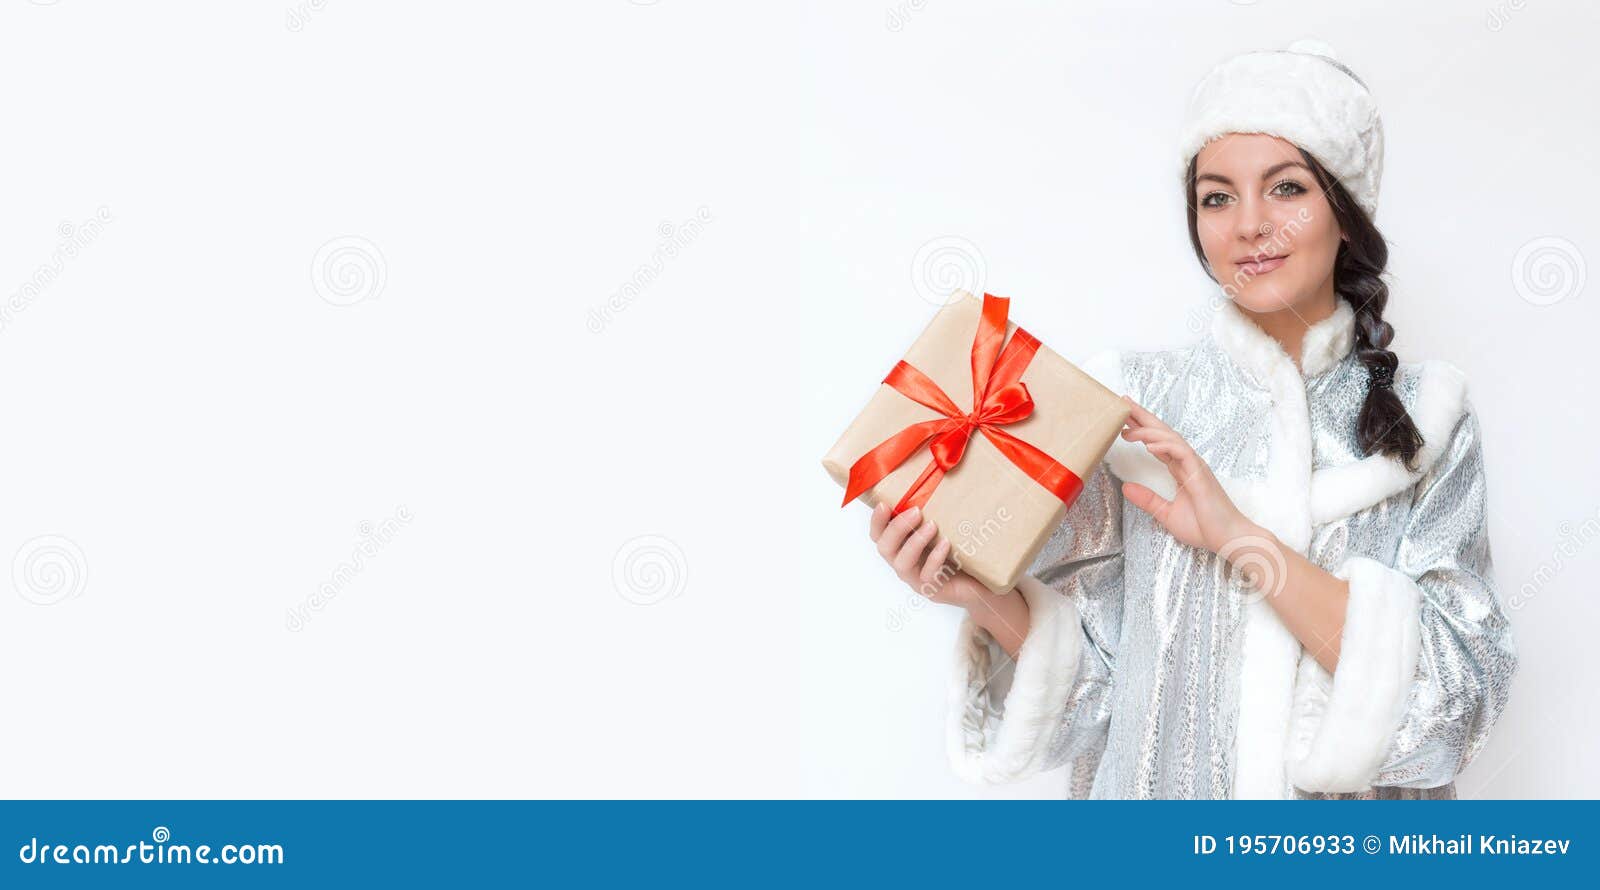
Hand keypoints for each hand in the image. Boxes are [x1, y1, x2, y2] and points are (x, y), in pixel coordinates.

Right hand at [867, 502, 986, 607]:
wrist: (984, 582)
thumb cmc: (963, 550)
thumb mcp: (947, 527)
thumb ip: (937, 508)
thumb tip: (941, 469)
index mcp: (902, 546)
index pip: (878, 535)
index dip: (876, 521)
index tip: (884, 503)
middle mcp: (904, 563)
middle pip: (884, 548)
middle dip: (897, 528)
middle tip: (916, 511)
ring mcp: (916, 579)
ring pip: (901, 563)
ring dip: (914, 542)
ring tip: (932, 525)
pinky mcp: (933, 590)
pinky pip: (927, 576)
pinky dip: (934, 558)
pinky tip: (946, 544)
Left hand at [1118, 395, 1258, 554]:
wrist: (1229, 539)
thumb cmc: (1205, 527)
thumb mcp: (1167, 514)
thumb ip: (1148, 500)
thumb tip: (1126, 487)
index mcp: (1181, 469)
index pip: (1158, 444)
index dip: (1141, 430)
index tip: (1124, 420)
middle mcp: (1188, 463)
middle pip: (1162, 433)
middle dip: (1142, 417)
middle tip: (1123, 403)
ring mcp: (1195, 466)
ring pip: (1170, 439)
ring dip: (1148, 431)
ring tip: (1128, 427)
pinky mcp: (1200, 474)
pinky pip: (1182, 453)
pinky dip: (1165, 447)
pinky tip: (1149, 446)